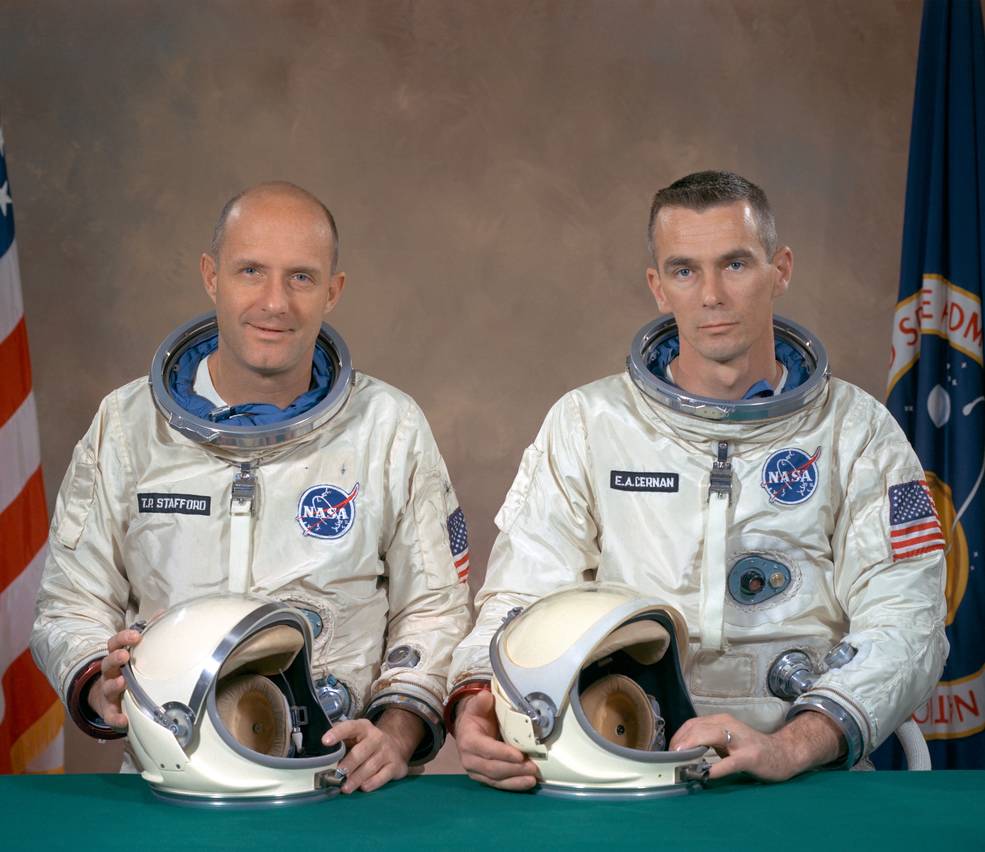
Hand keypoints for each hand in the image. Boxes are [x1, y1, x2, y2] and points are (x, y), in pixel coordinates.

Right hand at [87, 629, 141, 729]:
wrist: (105, 696)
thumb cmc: (126, 669)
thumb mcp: (132, 651)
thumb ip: (148, 632)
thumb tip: (162, 613)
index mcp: (117, 657)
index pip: (115, 644)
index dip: (123, 638)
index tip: (136, 635)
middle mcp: (110, 673)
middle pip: (108, 663)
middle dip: (115, 658)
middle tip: (125, 655)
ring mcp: (108, 692)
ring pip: (107, 687)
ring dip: (114, 685)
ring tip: (123, 682)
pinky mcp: (109, 710)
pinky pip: (110, 715)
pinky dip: (116, 718)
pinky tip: (124, 721)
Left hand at [322, 708, 422, 793]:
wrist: (395, 746)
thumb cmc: (366, 744)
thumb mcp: (355, 736)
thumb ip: (340, 741)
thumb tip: (317, 748)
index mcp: (363, 727)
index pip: (350, 727)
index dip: (337, 733)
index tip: (325, 741)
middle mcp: (376, 737)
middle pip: (361, 751)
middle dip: (348, 764)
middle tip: (337, 775)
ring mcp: (387, 751)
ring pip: (370, 766)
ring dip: (356, 778)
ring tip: (345, 788)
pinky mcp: (395, 765)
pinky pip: (383, 776)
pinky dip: (372, 783)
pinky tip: (363, 787)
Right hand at [455, 690, 538, 790]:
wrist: (466, 729)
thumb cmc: (476, 716)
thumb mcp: (477, 706)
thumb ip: (481, 702)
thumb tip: (486, 696)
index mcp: (468, 740)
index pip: (486, 750)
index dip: (503, 754)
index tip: (520, 756)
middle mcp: (469, 759)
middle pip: (493, 768)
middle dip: (514, 769)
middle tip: (533, 767)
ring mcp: (475, 771)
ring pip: (496, 779)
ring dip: (516, 780)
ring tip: (533, 778)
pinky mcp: (483, 778)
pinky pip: (498, 785)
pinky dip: (513, 785)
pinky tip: (527, 783)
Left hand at [669, 712, 842, 781]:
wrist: (783, 754)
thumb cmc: (751, 748)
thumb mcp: (726, 741)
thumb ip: (708, 742)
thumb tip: (683, 751)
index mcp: (721, 721)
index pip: (693, 723)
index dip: (678, 736)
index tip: (669, 750)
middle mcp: (729, 725)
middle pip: (698, 727)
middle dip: (681, 741)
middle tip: (670, 756)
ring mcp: (740, 740)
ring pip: (711, 737)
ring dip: (693, 747)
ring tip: (681, 758)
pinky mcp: (750, 757)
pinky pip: (730, 762)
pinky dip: (716, 768)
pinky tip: (707, 774)